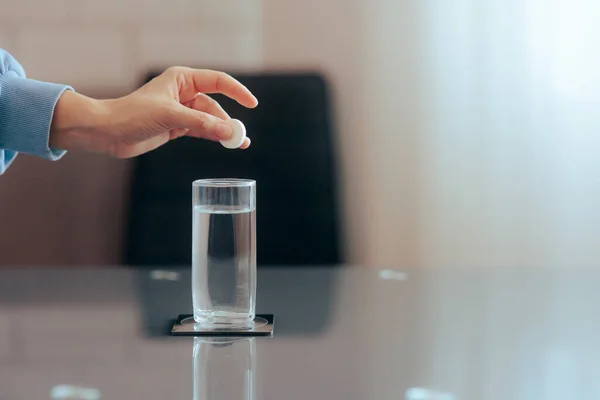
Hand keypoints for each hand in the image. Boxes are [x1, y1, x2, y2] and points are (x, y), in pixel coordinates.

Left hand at [49, 66, 257, 156]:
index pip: (218, 81)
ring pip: (210, 119)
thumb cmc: (132, 115)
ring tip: (238, 144)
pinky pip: (201, 130)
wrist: (107, 132)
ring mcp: (180, 111)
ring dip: (223, 131)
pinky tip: (225, 143)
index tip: (252, 104)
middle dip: (230, 120)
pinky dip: (213, 136)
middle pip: (216, 104)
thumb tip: (229, 131)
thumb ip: (202, 123)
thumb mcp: (170, 116)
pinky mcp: (176, 127)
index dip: (237, 92)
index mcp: (182, 79)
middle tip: (242, 137)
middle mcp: (183, 92)